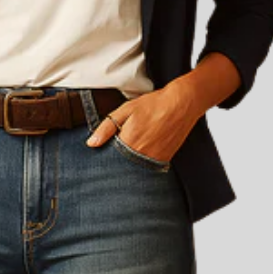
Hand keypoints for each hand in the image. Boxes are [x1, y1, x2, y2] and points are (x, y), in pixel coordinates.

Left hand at [85, 83, 201, 162]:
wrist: (181, 104)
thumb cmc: (153, 105)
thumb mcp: (126, 110)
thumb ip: (106, 127)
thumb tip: (91, 143)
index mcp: (128, 143)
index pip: (110, 161)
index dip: (105, 160)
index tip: (103, 158)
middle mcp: (141, 156)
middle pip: (122, 168)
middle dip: (118, 164)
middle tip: (121, 152)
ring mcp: (153, 161)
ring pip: (135, 169)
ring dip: (130, 165)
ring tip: (136, 147)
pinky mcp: (163, 161)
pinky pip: (148, 168)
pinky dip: (143, 163)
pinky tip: (145, 150)